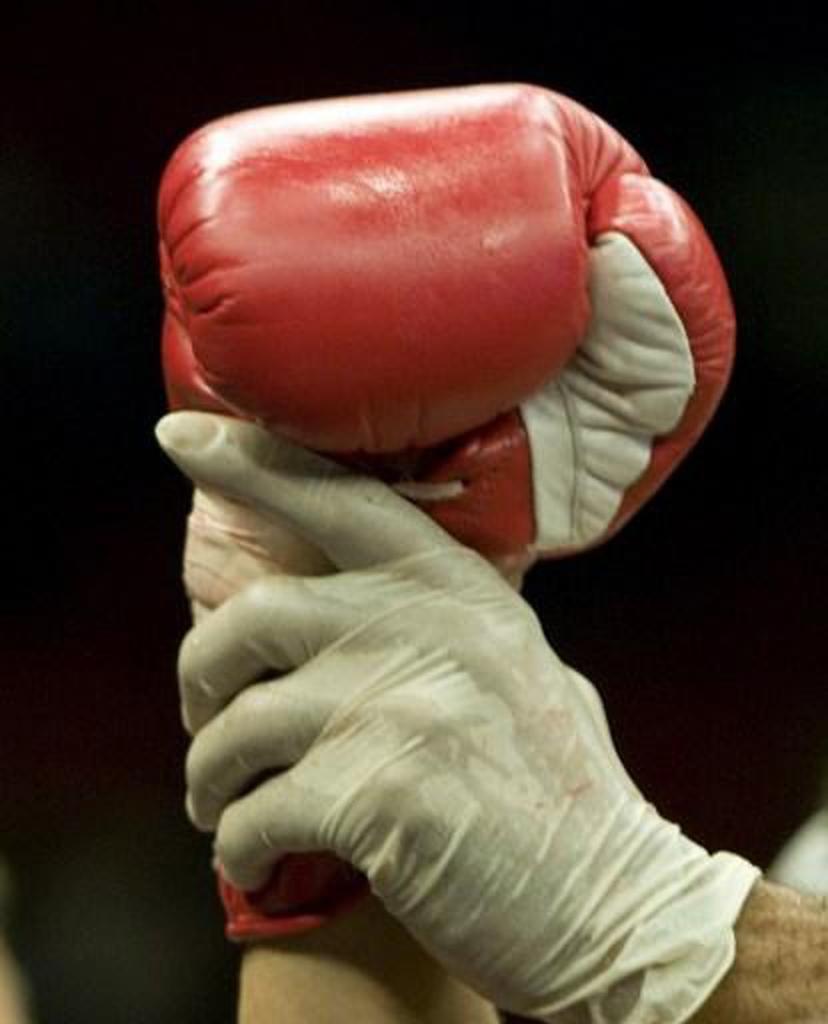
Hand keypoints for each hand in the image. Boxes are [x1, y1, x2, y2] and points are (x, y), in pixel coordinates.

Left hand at [157, 411, 758, 1021]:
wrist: (614, 901)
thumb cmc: (553, 785)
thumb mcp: (511, 663)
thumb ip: (435, 619)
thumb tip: (338, 597)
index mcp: (456, 586)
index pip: (336, 499)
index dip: (250, 462)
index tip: (181, 436)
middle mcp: (424, 626)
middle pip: (252, 616)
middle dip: (200, 673)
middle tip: (199, 715)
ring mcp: (400, 707)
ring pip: (238, 726)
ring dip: (209, 776)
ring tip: (216, 805)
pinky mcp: (378, 796)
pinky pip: (255, 812)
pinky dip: (238, 843)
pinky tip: (255, 857)